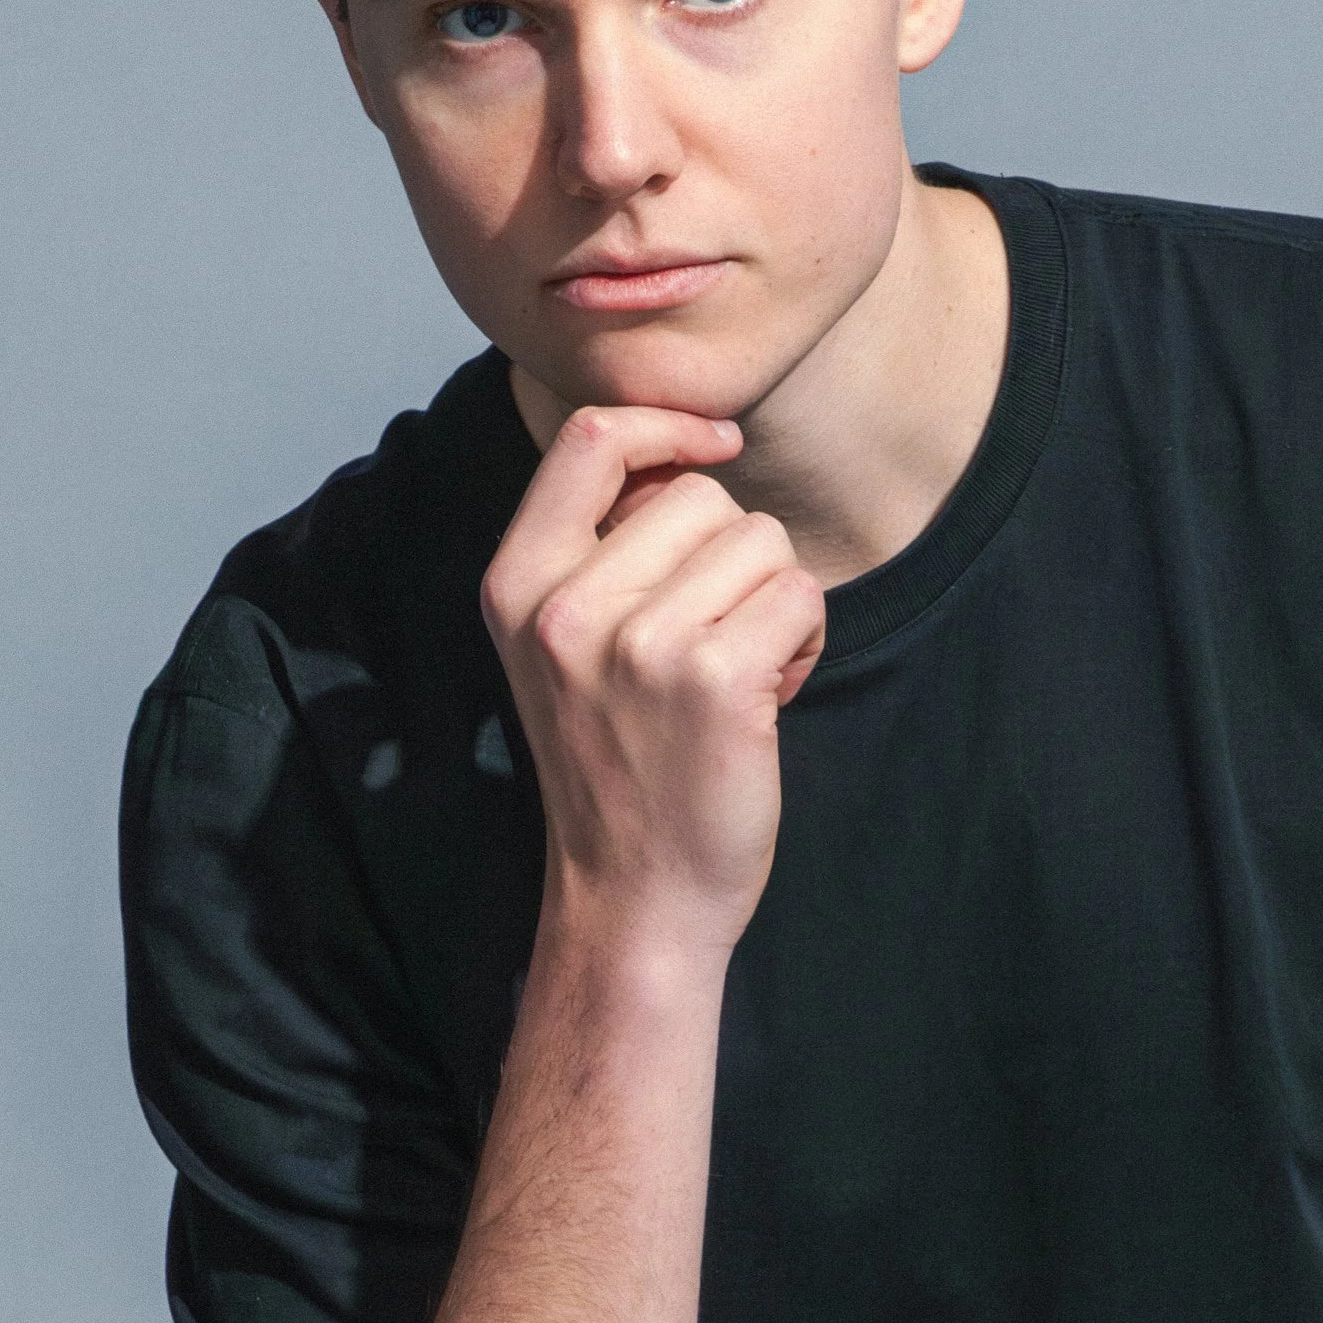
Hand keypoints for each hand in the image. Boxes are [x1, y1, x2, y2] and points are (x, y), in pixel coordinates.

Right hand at [482, 406, 825, 956]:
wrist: (633, 898)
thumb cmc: (617, 767)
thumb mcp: (563, 648)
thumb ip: (600, 552)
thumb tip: (686, 455)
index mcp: (517, 585)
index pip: (589, 438)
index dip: (666, 424)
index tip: (714, 444)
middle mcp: (566, 607)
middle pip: (700, 495)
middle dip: (732, 557)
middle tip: (712, 641)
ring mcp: (638, 643)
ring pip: (760, 541)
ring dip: (772, 602)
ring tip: (736, 675)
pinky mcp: (713, 679)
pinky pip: (801, 597)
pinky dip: (805, 643)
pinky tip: (768, 698)